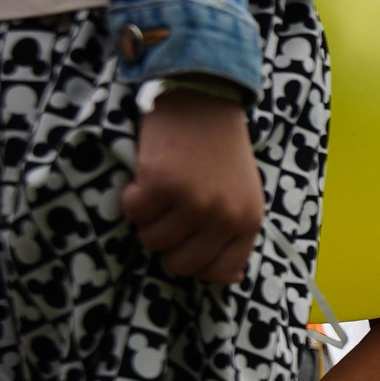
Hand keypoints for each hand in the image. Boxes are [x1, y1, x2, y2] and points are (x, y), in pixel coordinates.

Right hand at [121, 90, 264, 283]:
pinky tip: (147, 175)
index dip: (194, 262)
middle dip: (167, 242)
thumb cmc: (219, 150)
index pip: (218, 274)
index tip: (187, 241)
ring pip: (151, 241)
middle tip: (170, 211)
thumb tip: (230, 280)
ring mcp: (193, 201)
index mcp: (247, 221)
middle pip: (179, 264)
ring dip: (148, 219)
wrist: (203, 99)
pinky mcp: (161, 184)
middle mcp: (224, 216)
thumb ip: (235, 235)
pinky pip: (132, 213)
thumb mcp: (243, 195)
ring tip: (162, 189)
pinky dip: (132, 197)